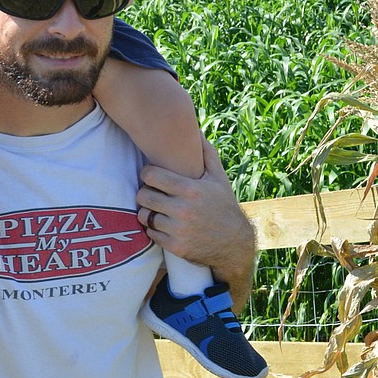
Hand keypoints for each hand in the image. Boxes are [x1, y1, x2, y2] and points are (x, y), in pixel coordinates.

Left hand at [137, 137, 255, 308]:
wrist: (234, 243)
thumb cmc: (224, 205)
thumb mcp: (219, 178)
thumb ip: (206, 154)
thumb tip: (196, 131)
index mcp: (191, 190)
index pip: (150, 175)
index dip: (147, 173)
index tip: (151, 175)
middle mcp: (183, 210)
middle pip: (143, 195)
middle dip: (145, 192)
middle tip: (151, 192)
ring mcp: (178, 229)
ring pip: (144, 215)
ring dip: (147, 211)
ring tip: (155, 208)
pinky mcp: (175, 246)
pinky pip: (150, 233)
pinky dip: (153, 228)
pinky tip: (162, 223)